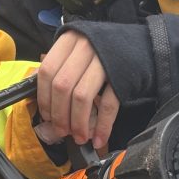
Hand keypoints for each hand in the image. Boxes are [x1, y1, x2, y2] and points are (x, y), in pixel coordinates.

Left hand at [37, 29, 119, 149]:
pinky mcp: (122, 75)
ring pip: (82, 96)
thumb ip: (59, 66)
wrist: (140, 44)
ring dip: (78, 123)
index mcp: (69, 40)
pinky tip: (100, 138)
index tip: (46, 116)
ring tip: (79, 137)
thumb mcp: (77, 49)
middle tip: (61, 131)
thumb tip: (38, 97)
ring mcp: (104, 60)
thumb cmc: (102, 49)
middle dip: (60, 115)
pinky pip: (109, 104)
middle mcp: (85, 47)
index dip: (44, 98)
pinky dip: (103, 125)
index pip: (47, 71)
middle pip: (63, 86)